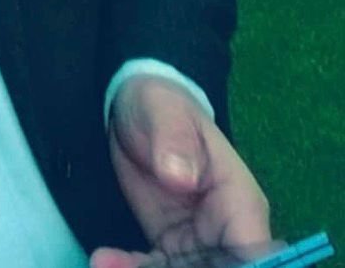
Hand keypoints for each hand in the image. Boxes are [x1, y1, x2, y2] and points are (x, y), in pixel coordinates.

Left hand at [90, 76, 269, 267]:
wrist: (137, 112)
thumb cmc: (163, 107)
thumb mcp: (165, 113)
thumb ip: (175, 142)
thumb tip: (180, 177)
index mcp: (241, 203)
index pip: (256, 255)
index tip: (199, 267)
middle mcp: (226, 233)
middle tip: (141, 266)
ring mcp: (198, 244)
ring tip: (106, 264)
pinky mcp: (169, 248)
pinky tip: (103, 260)